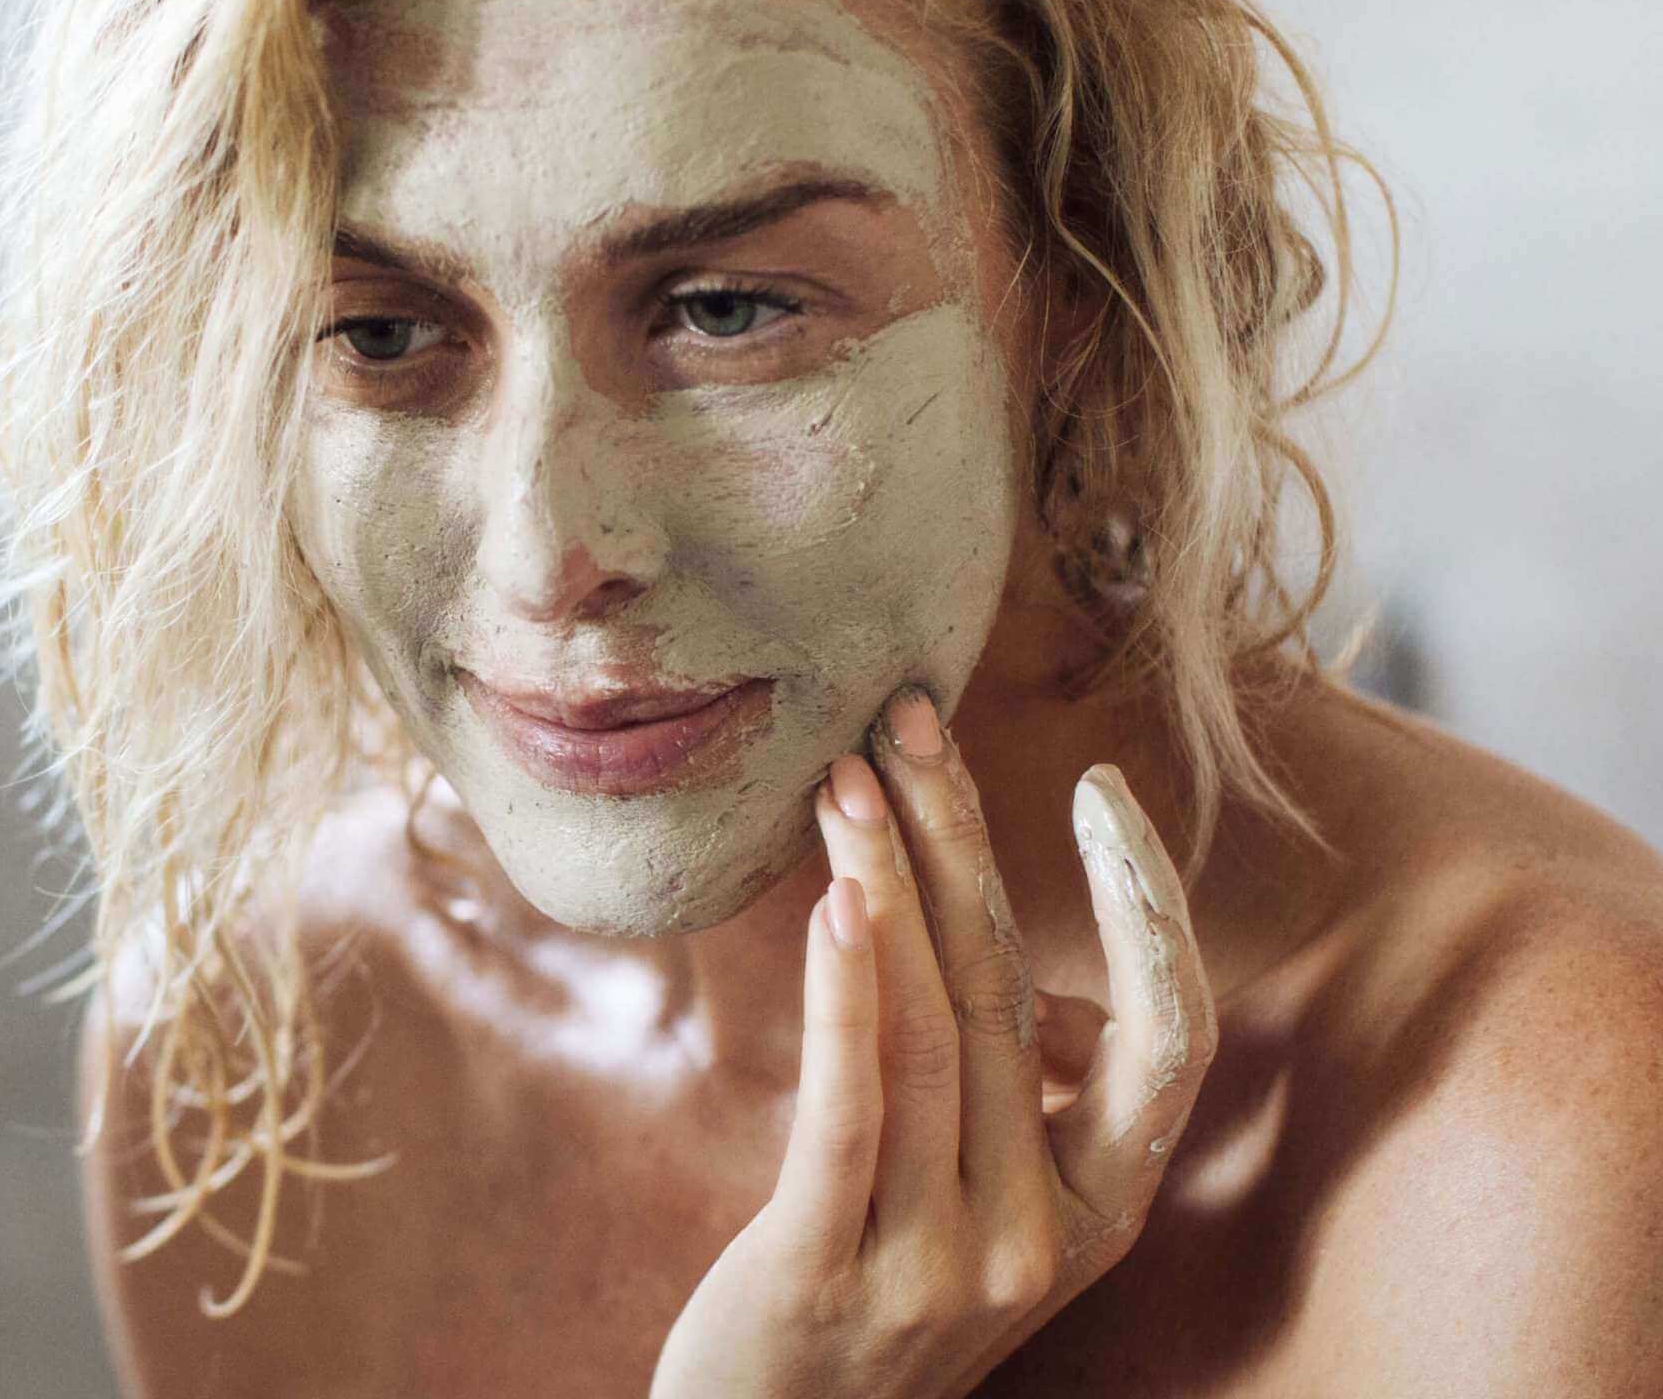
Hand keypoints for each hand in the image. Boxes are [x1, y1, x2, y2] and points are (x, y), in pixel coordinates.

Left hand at [648, 687, 1218, 1398]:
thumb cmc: (888, 1278)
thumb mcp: (996, 1197)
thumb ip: (1035, 1092)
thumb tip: (1065, 984)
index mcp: (1102, 1202)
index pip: (1172, 1037)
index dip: (1149, 907)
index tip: (1098, 788)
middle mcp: (1043, 1234)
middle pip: (1012, 993)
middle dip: (961, 838)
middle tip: (908, 718)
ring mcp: (943, 1264)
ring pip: (933, 1032)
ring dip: (886, 882)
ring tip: (846, 779)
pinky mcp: (826, 1275)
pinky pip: (848, 1112)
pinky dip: (846, 999)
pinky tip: (834, 902)